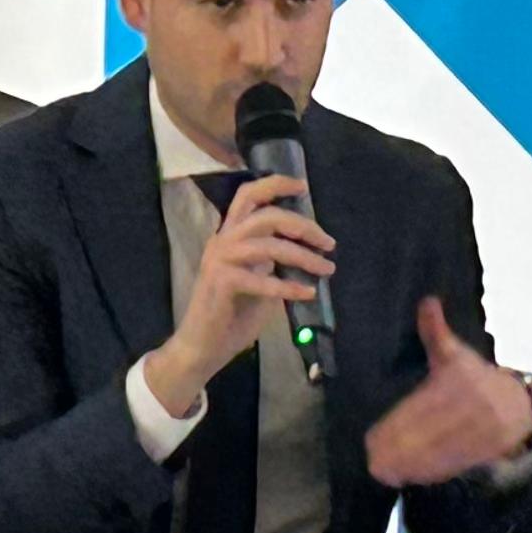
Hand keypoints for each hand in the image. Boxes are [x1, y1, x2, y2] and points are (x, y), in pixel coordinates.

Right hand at [138, 173, 332, 417]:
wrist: (203, 347)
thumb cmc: (231, 315)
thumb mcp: (257, 280)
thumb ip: (272, 262)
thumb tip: (305, 252)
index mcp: (229, 236)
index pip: (247, 196)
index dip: (275, 185)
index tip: (303, 186)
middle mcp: (222, 241)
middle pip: (266, 216)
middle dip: (303, 226)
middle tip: (328, 242)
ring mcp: (219, 260)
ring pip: (268, 245)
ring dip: (303, 256)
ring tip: (326, 269)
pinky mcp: (221, 283)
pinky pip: (262, 279)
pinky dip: (289, 286)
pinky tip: (307, 292)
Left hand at [362, 298, 531, 486]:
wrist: (519, 405)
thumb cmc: (477, 377)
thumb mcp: (458, 353)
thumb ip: (436, 332)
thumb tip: (427, 301)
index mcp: (458, 385)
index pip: (423, 408)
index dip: (399, 425)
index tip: (373, 438)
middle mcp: (467, 410)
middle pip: (428, 433)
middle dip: (400, 449)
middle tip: (373, 459)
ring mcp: (475, 434)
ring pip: (438, 452)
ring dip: (410, 465)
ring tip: (383, 471)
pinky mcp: (480, 453)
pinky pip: (451, 464)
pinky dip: (429, 472)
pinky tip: (408, 476)